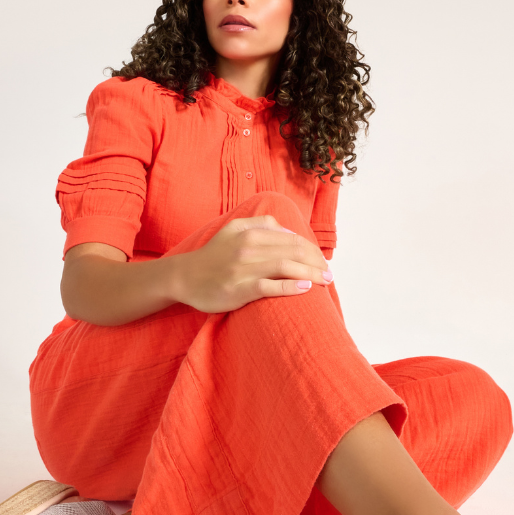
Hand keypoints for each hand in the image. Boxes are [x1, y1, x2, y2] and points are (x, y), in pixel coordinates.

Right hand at [174, 214, 332, 313]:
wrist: (184, 278)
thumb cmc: (213, 257)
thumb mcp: (233, 229)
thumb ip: (260, 224)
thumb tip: (288, 231)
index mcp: (249, 232)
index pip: (290, 239)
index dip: (311, 249)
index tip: (322, 261)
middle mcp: (248, 247)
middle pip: (293, 251)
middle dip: (316, 262)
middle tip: (329, 273)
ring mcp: (244, 269)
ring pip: (286, 267)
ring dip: (311, 274)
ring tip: (324, 281)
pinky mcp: (240, 289)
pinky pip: (271, 287)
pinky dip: (291, 287)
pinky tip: (305, 288)